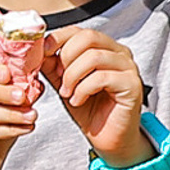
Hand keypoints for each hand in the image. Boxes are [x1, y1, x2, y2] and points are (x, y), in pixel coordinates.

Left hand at [48, 28, 150, 164]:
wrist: (107, 138)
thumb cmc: (89, 109)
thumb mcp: (64, 82)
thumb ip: (53, 64)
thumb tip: (37, 49)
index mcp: (105, 48)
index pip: (80, 31)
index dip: (58, 38)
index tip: (44, 53)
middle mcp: (120, 54)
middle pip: (89, 37)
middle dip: (66, 57)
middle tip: (59, 77)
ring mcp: (129, 69)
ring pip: (94, 57)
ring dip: (72, 76)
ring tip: (67, 92)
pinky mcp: (132, 85)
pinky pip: (101, 78)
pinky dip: (83, 89)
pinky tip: (78, 100)